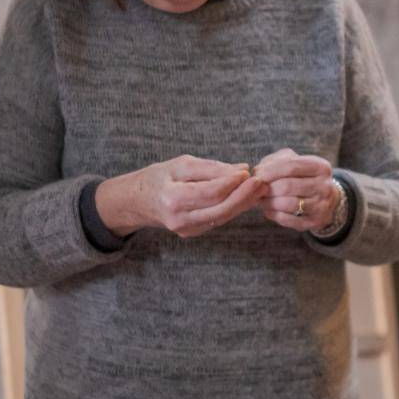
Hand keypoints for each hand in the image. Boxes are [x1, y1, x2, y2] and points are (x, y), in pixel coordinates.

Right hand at [95, 155, 269, 237]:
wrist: (137, 202)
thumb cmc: (159, 178)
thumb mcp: (181, 165)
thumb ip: (211, 168)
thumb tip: (242, 169)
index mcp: (173, 199)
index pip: (211, 192)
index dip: (233, 183)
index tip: (247, 171)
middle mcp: (180, 219)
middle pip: (221, 209)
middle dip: (244, 196)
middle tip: (261, 182)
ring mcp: (186, 230)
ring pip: (223, 217)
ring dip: (243, 203)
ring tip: (259, 188)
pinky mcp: (193, 233)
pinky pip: (217, 220)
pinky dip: (232, 208)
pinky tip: (245, 197)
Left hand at [252, 148, 340, 232]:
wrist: (325, 198)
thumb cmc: (302, 177)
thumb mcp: (293, 162)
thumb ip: (275, 161)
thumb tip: (258, 172)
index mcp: (320, 167)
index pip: (291, 167)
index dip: (270, 171)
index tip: (256, 175)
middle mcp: (325, 186)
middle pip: (288, 186)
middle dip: (268, 188)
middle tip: (256, 190)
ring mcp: (322, 206)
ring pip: (289, 204)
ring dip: (269, 202)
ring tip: (261, 200)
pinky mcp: (316, 222)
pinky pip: (289, 220)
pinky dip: (274, 215)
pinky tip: (269, 211)